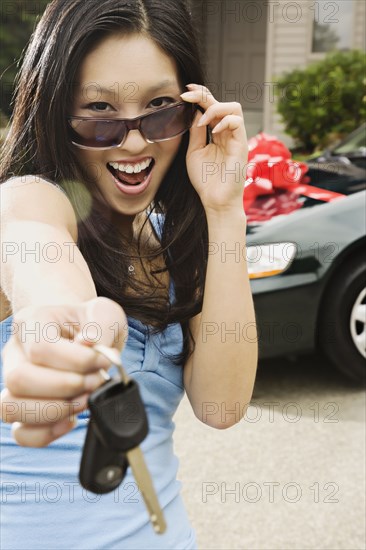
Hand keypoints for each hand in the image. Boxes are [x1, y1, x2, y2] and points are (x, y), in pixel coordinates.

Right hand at [0, 297, 127, 446]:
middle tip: (95, 381)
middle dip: (65, 387)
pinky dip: (47, 433)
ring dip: (54, 411)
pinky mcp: (23, 409)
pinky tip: (71, 419)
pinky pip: (21, 433)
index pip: (41, 348)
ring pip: (10, 408)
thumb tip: (89, 344)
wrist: (83, 332)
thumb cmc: (91, 323)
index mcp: (32, 322)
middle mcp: (15, 352)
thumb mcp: (105, 314)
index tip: (104, 360)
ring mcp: (14, 383)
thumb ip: (101, 326)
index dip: (77, 360)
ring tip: (84, 400)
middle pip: (19, 379)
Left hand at [181, 83, 247, 215]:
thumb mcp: (194, 152)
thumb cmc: (205, 180)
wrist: (215, 200)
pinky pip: (237, 122)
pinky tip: (213, 132)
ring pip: (233, 107)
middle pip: (222, 103)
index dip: (200, 96)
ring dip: (214, 108)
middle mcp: (228, 134)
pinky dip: (224, 121)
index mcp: (217, 134)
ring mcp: (236, 138)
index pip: (211, 108)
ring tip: (201, 121)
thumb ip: (195, 132)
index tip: (184, 92)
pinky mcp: (241, 145)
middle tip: (187, 95)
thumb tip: (194, 111)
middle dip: (204, 95)